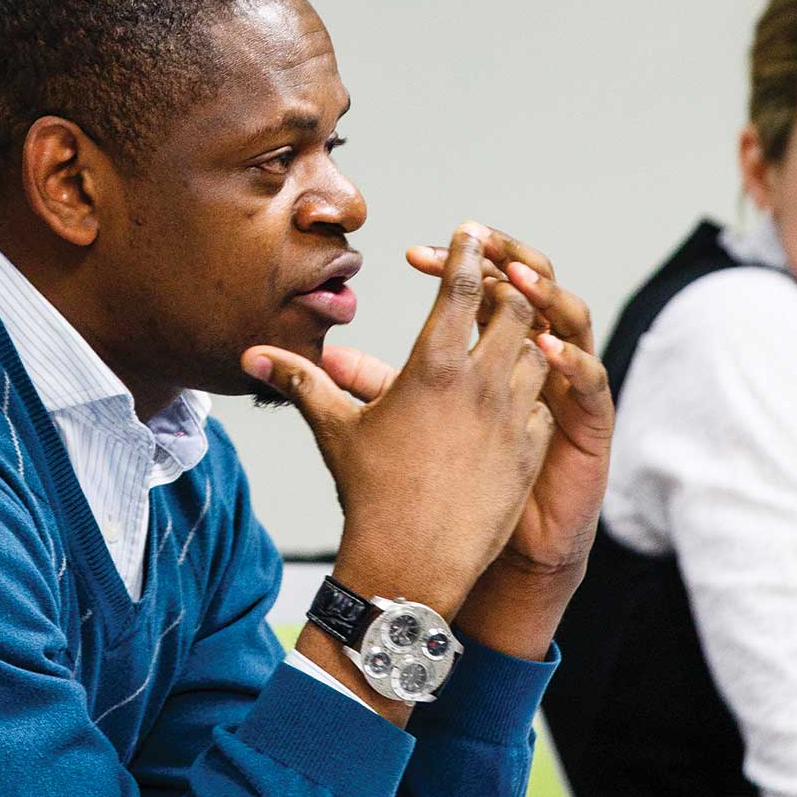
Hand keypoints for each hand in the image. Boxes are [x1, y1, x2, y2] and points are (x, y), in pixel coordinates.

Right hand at [242, 223, 553, 619]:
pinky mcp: (532, 453)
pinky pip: (545, 406)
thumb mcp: (333, 429)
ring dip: (524, 342)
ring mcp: (513, 419)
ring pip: (538, 356)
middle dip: (509, 291)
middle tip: (494, 282)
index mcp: (434, 367)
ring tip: (505, 337)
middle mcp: (482, 385)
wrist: (410, 563)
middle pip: (518, 311)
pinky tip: (513, 398)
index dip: (467, 254)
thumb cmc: (368, 493)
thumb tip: (251, 356)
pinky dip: (534, 394)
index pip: (463, 287)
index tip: (469, 233)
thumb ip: (299, 381)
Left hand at [406, 228, 613, 655]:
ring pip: (570, 322)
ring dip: (547, 295)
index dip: (453, 262)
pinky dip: (573, 361)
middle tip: (474, 243)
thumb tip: (320, 357)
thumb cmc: (451, 476)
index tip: (413, 253)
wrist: (499, 541)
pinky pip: (590, 385)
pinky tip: (546, 348)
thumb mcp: (404, 422)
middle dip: (507, 261)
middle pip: (532, 288)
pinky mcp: (584, 426)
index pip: (478, 286)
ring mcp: (562, 387)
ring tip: (517, 279)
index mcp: (490, 348)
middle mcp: (532, 357)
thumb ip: (370, 385)